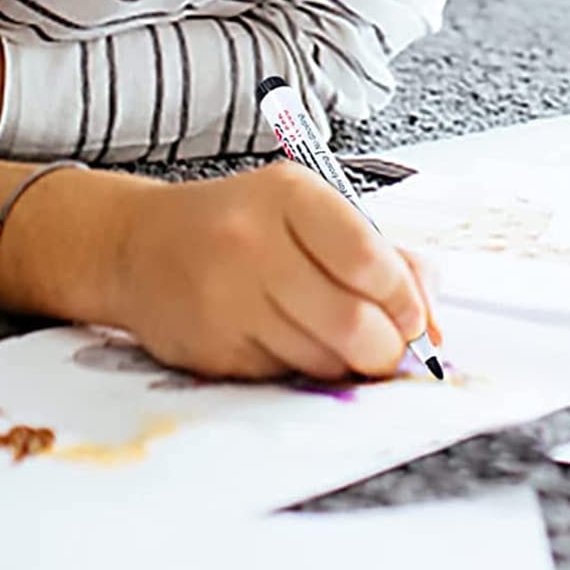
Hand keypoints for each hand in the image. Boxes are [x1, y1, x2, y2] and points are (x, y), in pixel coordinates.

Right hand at [108, 162, 440, 380]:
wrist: (139, 246)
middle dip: (387, 347)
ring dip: (348, 362)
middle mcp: (254, 243)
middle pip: (350, 320)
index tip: (419, 318)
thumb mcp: (310, 209)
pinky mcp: (210, 348)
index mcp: (290, 195)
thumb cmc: (241, 223)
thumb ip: (378, 252)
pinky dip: (305, 368)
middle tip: (392, 348)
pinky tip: (295, 342)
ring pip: (320, 356)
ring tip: (345, 343)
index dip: (405, 299)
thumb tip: (431, 314)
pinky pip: (283, 374)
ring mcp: (227, 298)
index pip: (368, 258)